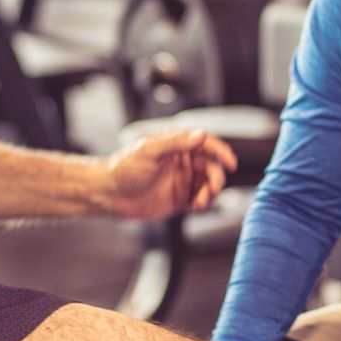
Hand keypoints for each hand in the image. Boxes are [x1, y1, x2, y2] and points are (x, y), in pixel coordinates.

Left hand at [106, 128, 236, 219]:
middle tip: (213, 187)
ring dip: (211, 192)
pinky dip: (204, 203)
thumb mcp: (149, 150)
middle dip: (216, 177)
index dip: (221, 151)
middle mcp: (183, 161)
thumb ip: (175, 142)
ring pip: (208, 184)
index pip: (206, 144)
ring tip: (201, 200)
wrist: (110, 194)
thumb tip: (200, 135)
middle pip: (211, 166)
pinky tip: (197, 206)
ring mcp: (182, 180)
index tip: (230, 162)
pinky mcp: (180, 199)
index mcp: (176, 145)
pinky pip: (200, 200)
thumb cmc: (125, 167)